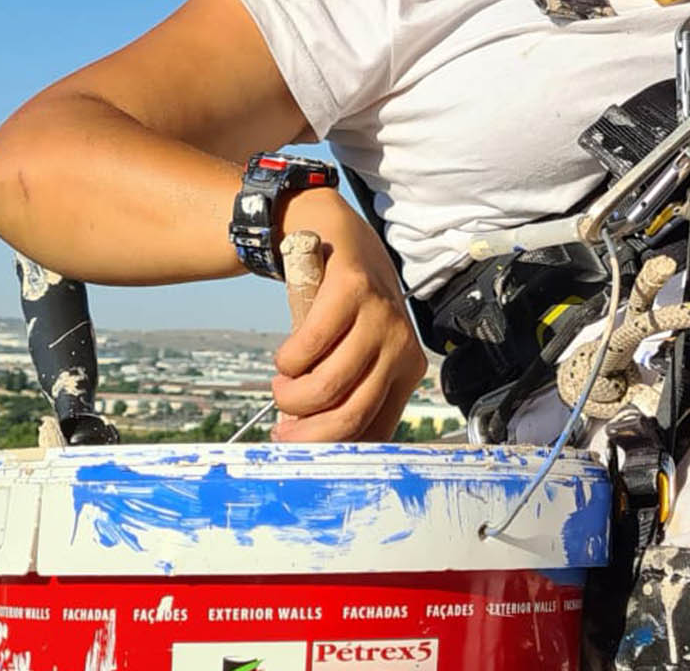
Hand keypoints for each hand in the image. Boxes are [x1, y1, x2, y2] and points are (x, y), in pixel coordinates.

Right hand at [269, 194, 425, 440]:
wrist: (338, 239)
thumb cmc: (344, 312)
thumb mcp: (358, 353)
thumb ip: (348, 393)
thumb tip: (317, 449)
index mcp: (407, 371)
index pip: (375, 431)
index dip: (330, 449)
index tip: (297, 447)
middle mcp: (402, 346)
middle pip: (351, 415)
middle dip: (306, 434)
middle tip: (282, 427)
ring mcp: (380, 316)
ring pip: (327, 387)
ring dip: (290, 395)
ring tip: (283, 384)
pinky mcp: (353, 290)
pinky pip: (309, 347)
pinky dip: (287, 361)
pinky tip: (286, 357)